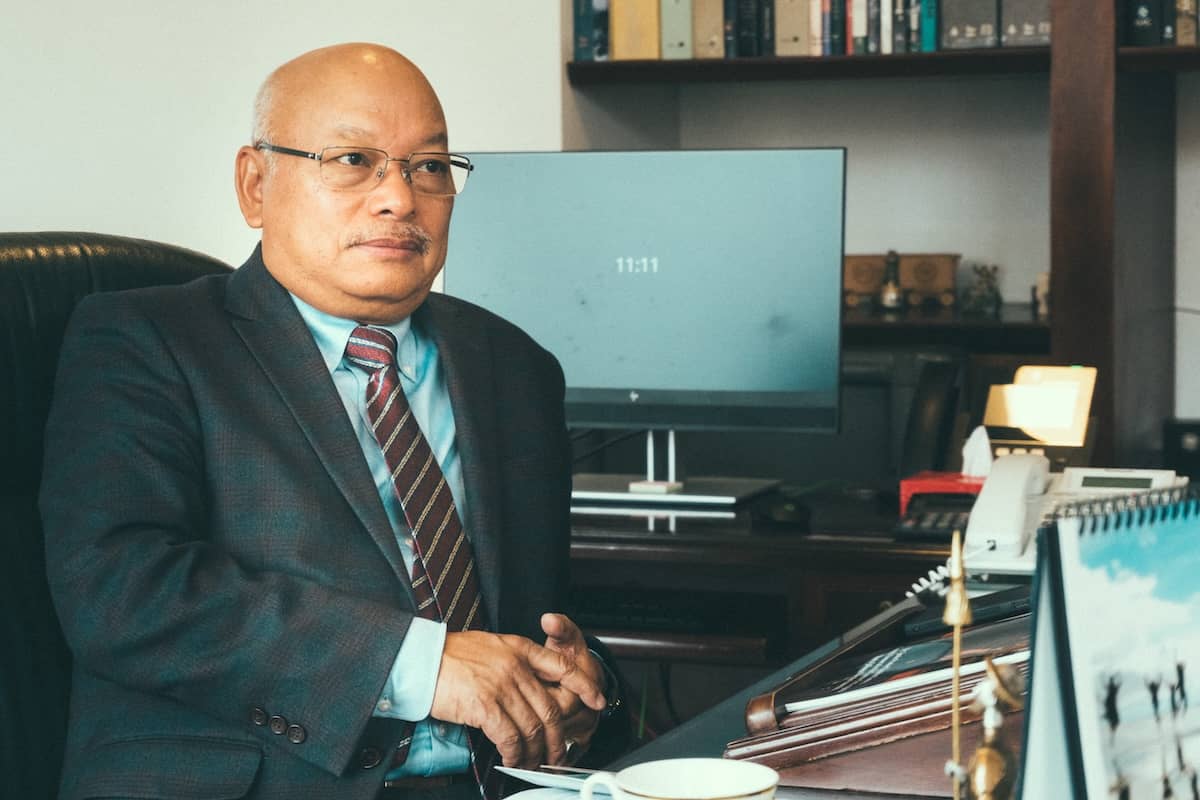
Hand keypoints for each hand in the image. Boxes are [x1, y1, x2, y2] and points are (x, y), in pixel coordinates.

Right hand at [430, 630, 605, 767]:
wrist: (421, 658)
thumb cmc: (450, 655)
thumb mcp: (491, 646)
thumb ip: (514, 662)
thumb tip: (529, 685)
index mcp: (519, 648)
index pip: (562, 666)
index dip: (583, 685)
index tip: (596, 700)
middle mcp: (516, 666)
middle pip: (550, 708)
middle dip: (558, 739)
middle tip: (558, 756)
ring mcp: (502, 685)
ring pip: (533, 728)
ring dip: (535, 753)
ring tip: (533, 765)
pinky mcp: (486, 705)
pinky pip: (510, 737)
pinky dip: (515, 754)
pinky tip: (512, 759)